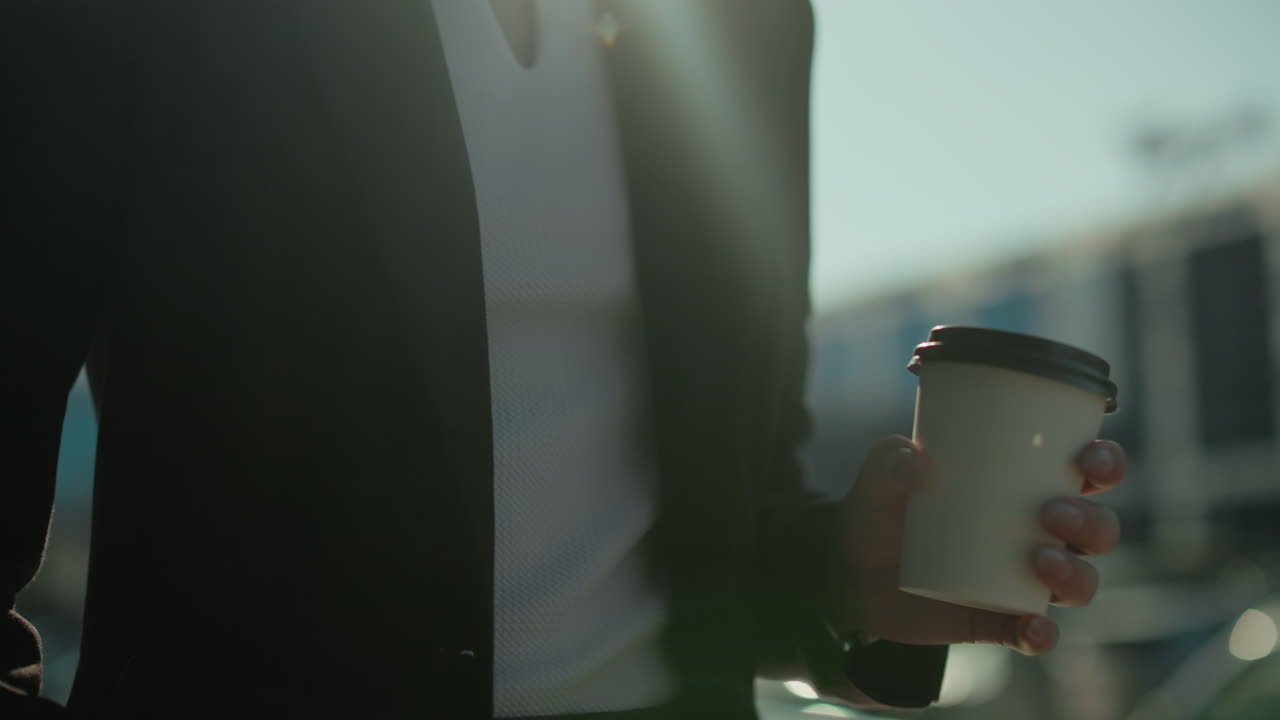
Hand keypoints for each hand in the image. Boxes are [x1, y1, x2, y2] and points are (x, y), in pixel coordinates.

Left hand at [832, 435, 1125, 654]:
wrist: (849, 571)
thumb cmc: (880, 510)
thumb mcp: (879, 477)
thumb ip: (890, 459)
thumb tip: (915, 460)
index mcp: (1023, 485)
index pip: (1085, 471)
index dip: (1105, 464)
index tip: (1091, 459)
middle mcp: (1037, 534)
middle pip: (1098, 530)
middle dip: (1092, 521)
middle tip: (1050, 511)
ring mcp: (1022, 581)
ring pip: (1080, 583)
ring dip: (1075, 573)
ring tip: (1038, 559)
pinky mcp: (1000, 621)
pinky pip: (1036, 635)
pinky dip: (1040, 635)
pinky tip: (1031, 627)